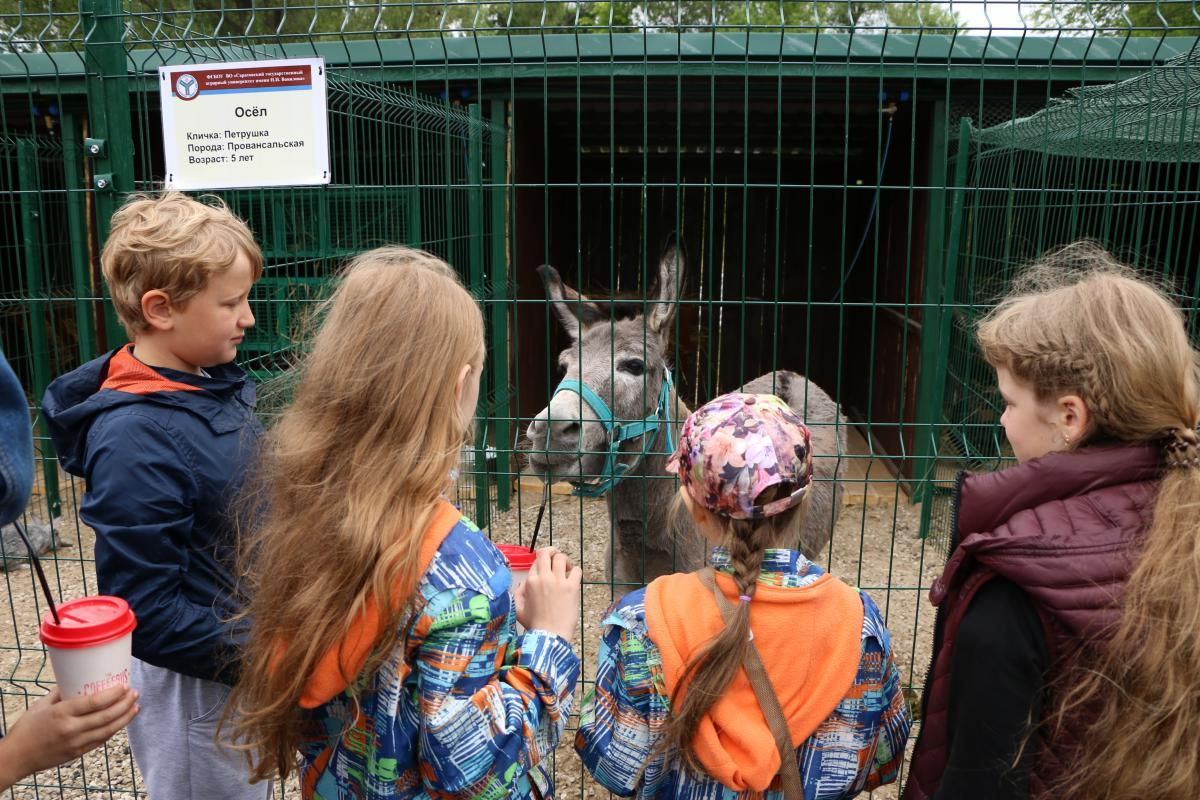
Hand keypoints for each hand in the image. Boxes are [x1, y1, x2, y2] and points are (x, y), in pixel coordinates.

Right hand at [0, 685, 138, 790]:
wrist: (16, 757)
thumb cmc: (26, 728)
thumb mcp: (41, 705)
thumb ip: (61, 692)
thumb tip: (77, 678)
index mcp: (62, 713)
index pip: (94, 702)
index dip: (113, 694)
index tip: (124, 685)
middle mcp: (71, 729)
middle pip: (106, 716)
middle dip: (124, 704)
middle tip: (135, 693)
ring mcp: (75, 743)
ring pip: (108, 730)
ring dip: (124, 718)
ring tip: (135, 707)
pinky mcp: (77, 754)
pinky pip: (100, 741)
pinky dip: (113, 730)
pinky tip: (120, 722)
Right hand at [518, 547, 581, 641]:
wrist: (549, 636)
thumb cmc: (534, 625)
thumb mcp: (518, 609)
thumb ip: (518, 593)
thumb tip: (524, 583)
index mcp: (530, 582)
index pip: (536, 560)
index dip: (542, 561)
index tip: (547, 568)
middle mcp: (543, 578)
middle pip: (547, 552)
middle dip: (553, 552)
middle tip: (557, 559)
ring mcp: (558, 581)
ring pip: (561, 557)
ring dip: (565, 560)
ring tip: (566, 569)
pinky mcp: (571, 587)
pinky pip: (576, 570)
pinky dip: (575, 572)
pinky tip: (573, 579)